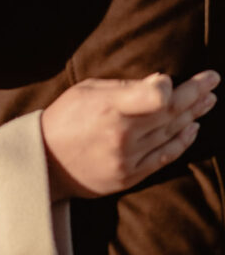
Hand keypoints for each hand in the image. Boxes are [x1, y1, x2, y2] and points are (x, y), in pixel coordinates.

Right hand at [41, 69, 219, 201]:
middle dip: (195, 94)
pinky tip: (194, 128)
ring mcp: (128, 159)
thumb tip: (160, 82)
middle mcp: (122, 135)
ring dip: (194, 115)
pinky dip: (182, 141)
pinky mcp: (130, 176)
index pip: (154, 98)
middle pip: (170, 113)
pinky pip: (164, 157)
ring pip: (171, 134)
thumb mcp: (86, 90)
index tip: (174, 78)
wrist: (46, 162)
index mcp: (108, 109)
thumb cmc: (65, 117)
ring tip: (209, 100)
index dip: (170, 88)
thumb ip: (123, 87)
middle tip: (213, 81)